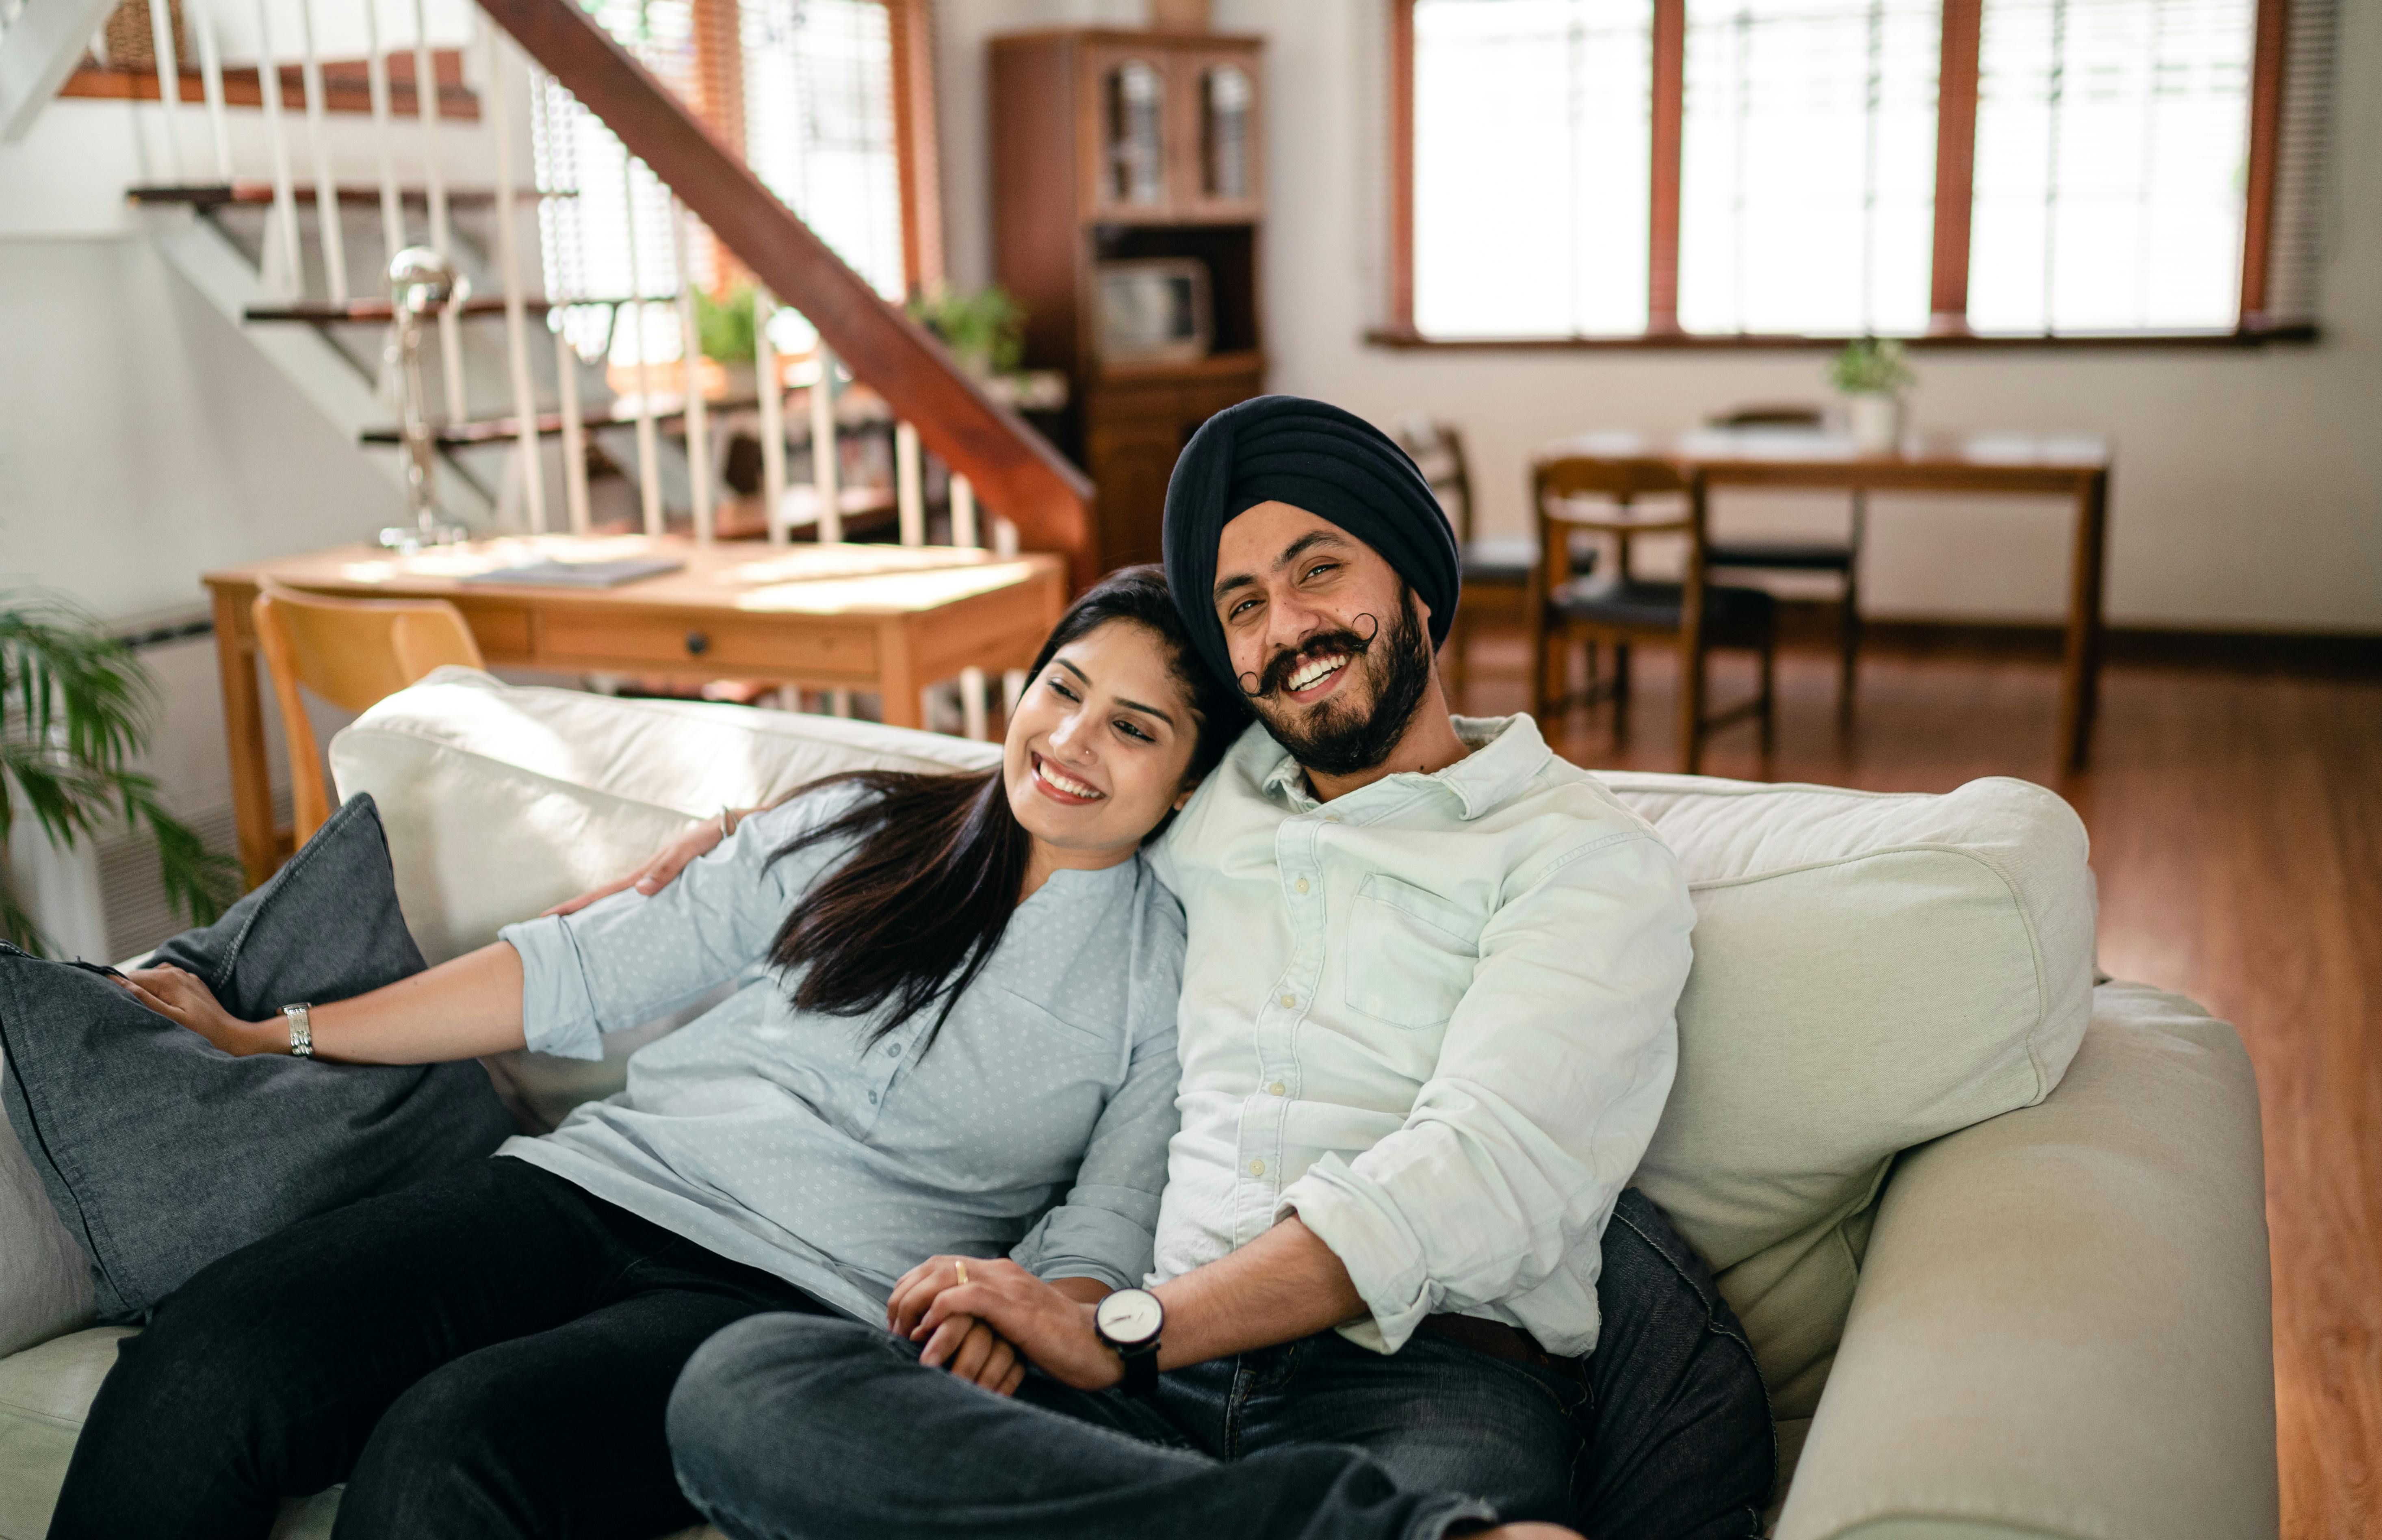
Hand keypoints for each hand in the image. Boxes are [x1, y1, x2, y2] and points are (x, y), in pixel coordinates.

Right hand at [115, 964, 279, 1056]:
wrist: (229, 1034)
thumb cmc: (200, 1031)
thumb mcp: (169, 1018)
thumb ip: (143, 999)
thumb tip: (116, 982)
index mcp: (167, 978)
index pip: (128, 977)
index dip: (116, 990)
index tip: (111, 1005)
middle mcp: (174, 971)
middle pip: (138, 977)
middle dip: (129, 992)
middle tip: (126, 1012)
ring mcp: (183, 976)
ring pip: (150, 980)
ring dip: (143, 992)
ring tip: (142, 1011)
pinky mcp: (188, 984)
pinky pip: (164, 983)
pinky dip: (157, 992)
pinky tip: (159, 1007)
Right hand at [542, 810, 749, 916]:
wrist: (739, 826)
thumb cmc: (717, 834)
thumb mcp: (693, 848)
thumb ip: (669, 867)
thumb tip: (638, 891)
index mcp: (647, 870)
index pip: (605, 892)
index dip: (578, 905)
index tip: (548, 918)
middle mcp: (648, 877)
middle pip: (607, 899)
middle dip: (577, 914)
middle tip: (548, 932)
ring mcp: (660, 881)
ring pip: (623, 903)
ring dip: (600, 917)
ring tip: (578, 937)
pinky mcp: (676, 884)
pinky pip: (646, 905)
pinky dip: (629, 916)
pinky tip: (626, 930)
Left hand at [903, 1256, 1121, 1392]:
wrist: (1101, 1343)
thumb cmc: (1060, 1343)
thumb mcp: (1017, 1323)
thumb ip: (990, 1318)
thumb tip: (956, 1332)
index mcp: (1000, 1273)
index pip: (941, 1264)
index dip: (911, 1286)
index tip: (897, 1316)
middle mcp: (1001, 1272)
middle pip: (935, 1265)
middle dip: (904, 1293)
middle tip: (892, 1326)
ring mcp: (1008, 1286)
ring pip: (944, 1275)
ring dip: (915, 1302)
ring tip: (903, 1330)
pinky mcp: (1015, 1307)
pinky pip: (966, 1297)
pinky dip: (939, 1310)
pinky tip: (928, 1332)